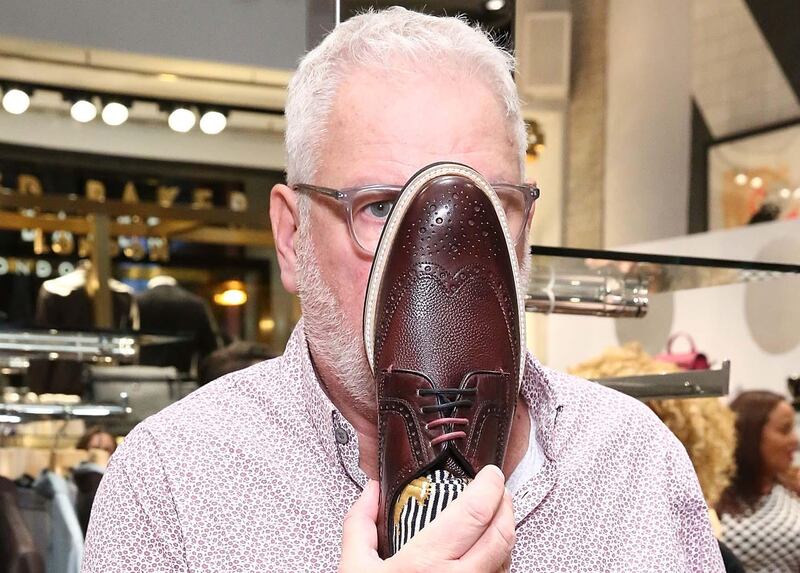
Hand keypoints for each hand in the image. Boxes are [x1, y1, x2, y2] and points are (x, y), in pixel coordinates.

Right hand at [339, 465, 514, 571]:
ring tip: (496, 517)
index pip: (474, 512)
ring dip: (507, 532)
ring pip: (507, 560)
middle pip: (502, 534)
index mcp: (425, 563)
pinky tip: (488, 552)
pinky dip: (500, 561)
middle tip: (499, 490)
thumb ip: (360, 524)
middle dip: (506, 504)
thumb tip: (372, 490)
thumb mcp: (353, 569)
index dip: (491, 486)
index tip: (491, 473)